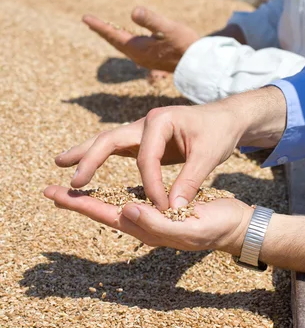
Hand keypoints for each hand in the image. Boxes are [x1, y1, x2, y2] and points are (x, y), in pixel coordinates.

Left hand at [43, 186, 252, 255]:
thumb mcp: (191, 227)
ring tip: (73, 188)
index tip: (56, 193)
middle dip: (77, 201)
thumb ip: (158, 224)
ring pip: (114, 205)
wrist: (236, 226)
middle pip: (104, 211)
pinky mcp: (161, 209)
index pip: (106, 215)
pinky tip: (112, 188)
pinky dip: (115, 193)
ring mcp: (152, 218)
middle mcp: (145, 225)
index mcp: (148, 229)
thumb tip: (124, 211)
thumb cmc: (218, 227)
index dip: (80, 204)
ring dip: (92, 196)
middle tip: (50, 190)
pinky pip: (131, 200)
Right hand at [55, 103, 246, 209]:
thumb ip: (190, 181)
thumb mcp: (209, 156)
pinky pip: (116, 148)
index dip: (151, 185)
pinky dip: (98, 156)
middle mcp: (146, 122)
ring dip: (85, 153)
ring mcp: (141, 129)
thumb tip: (172, 209)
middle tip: (73, 181)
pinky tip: (84, 167)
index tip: (161, 208)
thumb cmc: (217, 133)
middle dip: (90, 159)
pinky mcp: (142, 139)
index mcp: (161, 120)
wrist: (223, 118)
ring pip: (107, 141)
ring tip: (59, 163)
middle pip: (111, 139)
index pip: (147, 158)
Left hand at [83, 7, 198, 71]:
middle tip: (89, 21)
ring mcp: (145, 58)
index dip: (99, 25)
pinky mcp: (152, 59)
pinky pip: (132, 48)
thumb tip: (133, 11)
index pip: (113, 34)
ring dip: (113, 36)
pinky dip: (125, 40)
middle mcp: (138, 55)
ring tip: (104, 28)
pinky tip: (128, 37)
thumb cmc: (184, 44)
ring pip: (123, 45)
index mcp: (137, 48)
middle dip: (102, 30)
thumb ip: (150, 20)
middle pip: (115, 41)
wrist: (197, 64)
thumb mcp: (168, 28)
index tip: (85, 18)